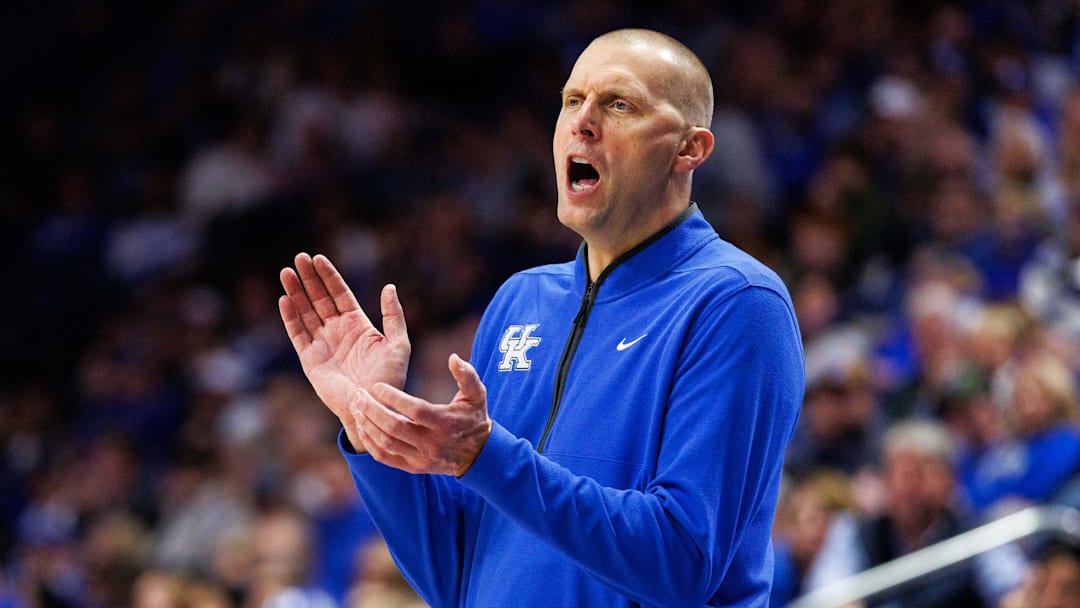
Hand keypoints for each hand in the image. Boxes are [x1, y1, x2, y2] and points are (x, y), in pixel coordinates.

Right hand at [279, 253, 410, 450]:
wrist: (373, 407)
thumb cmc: (390, 379)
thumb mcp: (399, 344)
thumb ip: (393, 316)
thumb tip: (389, 286)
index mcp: (358, 324)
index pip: (340, 294)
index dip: (329, 276)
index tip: (318, 258)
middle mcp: (338, 331)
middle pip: (319, 298)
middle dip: (309, 278)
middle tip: (299, 258)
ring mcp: (323, 344)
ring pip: (306, 312)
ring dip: (296, 292)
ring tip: (286, 273)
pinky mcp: (311, 360)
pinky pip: (298, 334)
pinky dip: (291, 318)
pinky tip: (285, 300)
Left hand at [351, 354, 491, 476]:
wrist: (478, 454)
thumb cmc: (474, 417)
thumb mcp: (477, 394)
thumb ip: (467, 374)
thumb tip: (453, 357)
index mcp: (445, 423)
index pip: (415, 410)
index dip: (394, 398)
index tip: (377, 386)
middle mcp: (432, 443)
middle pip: (395, 428)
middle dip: (372, 410)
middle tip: (358, 394)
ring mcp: (421, 458)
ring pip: (386, 443)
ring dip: (367, 425)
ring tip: (356, 407)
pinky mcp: (413, 468)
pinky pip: (385, 457)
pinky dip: (370, 443)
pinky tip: (362, 426)